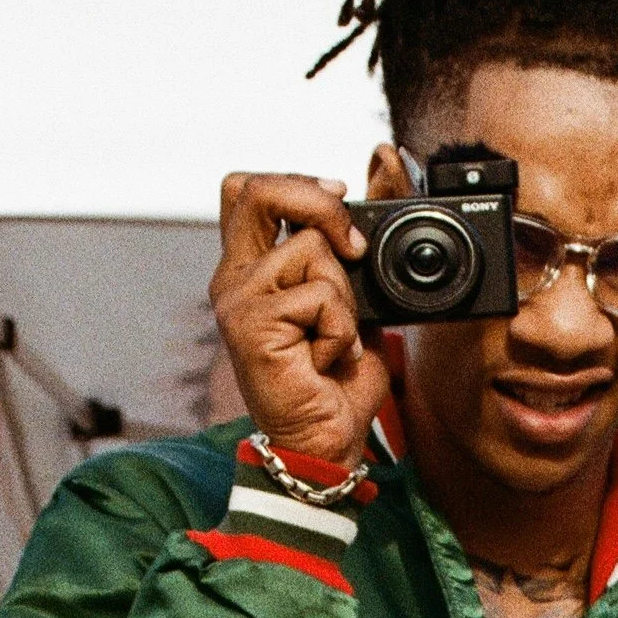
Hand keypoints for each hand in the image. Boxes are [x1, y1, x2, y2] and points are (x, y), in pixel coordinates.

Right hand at [211, 170, 393, 470]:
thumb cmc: (335, 381)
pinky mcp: (250, 325)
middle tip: (353, 246)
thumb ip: (350, 253)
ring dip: (345, 298)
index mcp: (251, 270)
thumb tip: (383, 177)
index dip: (294, 181)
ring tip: (334, 340)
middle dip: (319, 202)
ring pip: (310, 249)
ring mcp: (237, 301)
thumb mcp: (351, 303)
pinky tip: (327, 360)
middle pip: (256, 191)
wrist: (324, 441)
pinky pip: (320, 296)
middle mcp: (234, 280)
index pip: (246, 191)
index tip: (338, 195)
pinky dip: (342, 330)